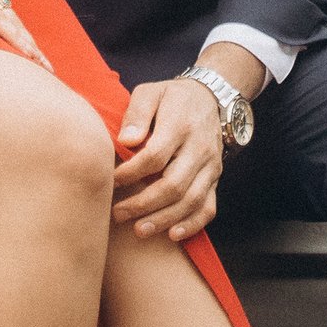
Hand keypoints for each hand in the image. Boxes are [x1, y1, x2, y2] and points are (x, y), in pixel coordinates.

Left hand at [111, 74, 226, 240]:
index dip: (130, 173)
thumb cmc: (172, 98)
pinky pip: (208, 207)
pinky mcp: (215, 178)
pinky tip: (172, 235)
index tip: (111, 181)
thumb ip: (137, 113)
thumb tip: (125, 141)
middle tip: (118, 213)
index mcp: (180, 125)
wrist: (210, 98)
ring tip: (139, 230)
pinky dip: (192, 224)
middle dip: (143, 204)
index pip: (154, 156)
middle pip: (173, 184)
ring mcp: (210, 166)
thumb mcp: (151, 92)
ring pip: (190, 200)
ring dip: (164, 219)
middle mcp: (199, 148)